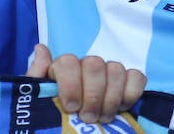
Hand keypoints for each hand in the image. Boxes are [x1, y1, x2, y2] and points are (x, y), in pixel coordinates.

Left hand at [26, 44, 144, 124]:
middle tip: (89, 118)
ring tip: (104, 118)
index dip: (71, 84)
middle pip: (95, 64)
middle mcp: (87, 66)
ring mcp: (109, 73)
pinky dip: (131, 92)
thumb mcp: (38, 103)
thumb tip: (40, 48)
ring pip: (116, 69)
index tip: (71, 107)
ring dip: (111, 98)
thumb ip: (36, 78)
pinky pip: (137, 77)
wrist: (70, 132)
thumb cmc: (53, 118)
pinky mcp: (129, 82)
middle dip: (93, 95)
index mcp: (63, 70)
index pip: (69, 61)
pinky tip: (123, 108)